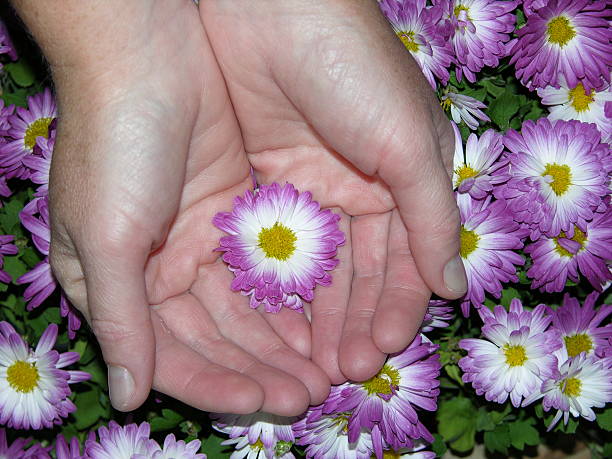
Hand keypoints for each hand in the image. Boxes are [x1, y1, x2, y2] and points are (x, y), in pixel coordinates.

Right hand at [29, 0, 327, 414]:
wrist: (150, 56)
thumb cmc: (114, 146)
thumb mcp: (103, 236)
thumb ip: (119, 319)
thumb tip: (130, 395)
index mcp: (121, 282)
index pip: (171, 354)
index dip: (214, 383)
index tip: (263, 403)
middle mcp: (162, 267)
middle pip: (217, 336)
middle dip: (260, 367)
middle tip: (308, 394)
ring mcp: (203, 238)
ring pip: (247, 306)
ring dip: (281, 339)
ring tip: (322, 369)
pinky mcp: (238, 210)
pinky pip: (268, 265)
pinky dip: (290, 295)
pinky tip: (318, 320)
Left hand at [200, 0, 465, 381]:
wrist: (273, 10)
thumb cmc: (355, 69)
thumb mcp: (409, 144)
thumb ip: (432, 218)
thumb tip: (453, 287)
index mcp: (402, 179)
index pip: (404, 259)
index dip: (396, 306)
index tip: (382, 350)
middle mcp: (357, 189)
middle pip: (358, 272)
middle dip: (353, 320)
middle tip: (344, 369)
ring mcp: (309, 189)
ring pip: (316, 267)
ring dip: (317, 313)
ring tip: (311, 360)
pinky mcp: (264, 184)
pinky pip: (275, 246)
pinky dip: (279, 284)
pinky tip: (278, 321)